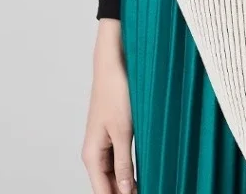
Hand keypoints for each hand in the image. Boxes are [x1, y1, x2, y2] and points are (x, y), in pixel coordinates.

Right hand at [81, 19, 136, 193]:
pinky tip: (145, 171)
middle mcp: (96, 152)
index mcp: (92, 155)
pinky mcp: (115, 132)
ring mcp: (105, 142)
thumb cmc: (115, 93)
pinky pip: (120, 158)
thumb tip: (125, 191)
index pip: (103, 192)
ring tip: (151, 185)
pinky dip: (130, 167)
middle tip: (152, 189)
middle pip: (108, 185)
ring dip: (129, 182)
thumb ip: (123, 163)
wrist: (113, 64)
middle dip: (125, 192)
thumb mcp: (123, 131)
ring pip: (115, 173)